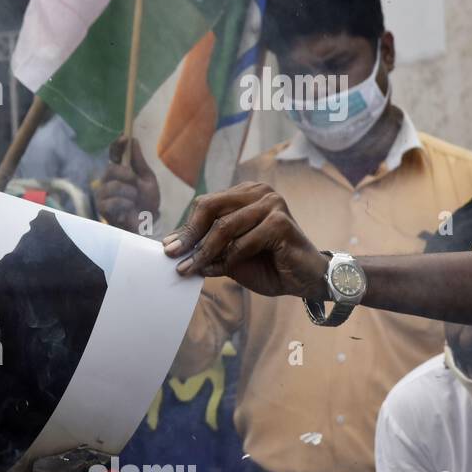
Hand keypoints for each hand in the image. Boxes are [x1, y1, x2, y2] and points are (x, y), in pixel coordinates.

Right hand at [97, 137, 159, 232]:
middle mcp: (108, 180)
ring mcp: (103, 194)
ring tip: (134, 200)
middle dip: (126, 174)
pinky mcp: (102, 207)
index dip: (117, 145)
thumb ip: (139, 161)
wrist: (147, 223)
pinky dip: (125, 204)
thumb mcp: (147, 179)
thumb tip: (133, 140)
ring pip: (112, 185)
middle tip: (134, 181)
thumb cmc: (147, 201)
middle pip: (111, 169)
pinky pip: (111, 200)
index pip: (114, 154)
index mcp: (120, 172)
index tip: (125, 137)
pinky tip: (128, 209)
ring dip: (129, 193)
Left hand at [162, 182, 328, 298]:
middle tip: (174, 255)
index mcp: (245, 193)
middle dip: (190, 235)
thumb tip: (171, 245)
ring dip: (205, 252)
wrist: (303, 280)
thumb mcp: (228, 254)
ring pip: (225, 227)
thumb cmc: (267, 264)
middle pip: (210, 208)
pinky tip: (225, 270)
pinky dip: (230, 259)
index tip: (168, 247)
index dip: (186, 227)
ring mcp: (272, 204)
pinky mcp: (281, 222)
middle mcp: (259, 192)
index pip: (205, 205)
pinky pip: (243, 243)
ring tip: (192, 269)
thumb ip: (205, 246)